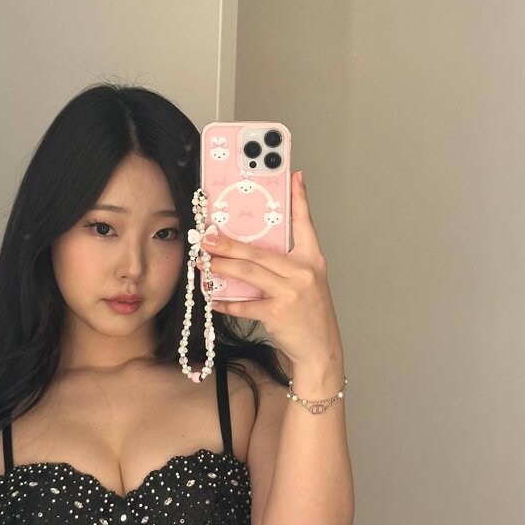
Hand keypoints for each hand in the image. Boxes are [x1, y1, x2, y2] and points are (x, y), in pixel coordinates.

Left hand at [196, 170, 343, 371]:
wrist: (321, 349)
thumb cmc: (309, 313)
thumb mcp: (305, 282)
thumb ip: (284, 264)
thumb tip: (247, 251)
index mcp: (312, 259)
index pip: (305, 223)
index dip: (300, 199)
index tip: (294, 176)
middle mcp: (304, 272)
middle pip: (258, 252)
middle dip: (228, 244)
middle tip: (206, 237)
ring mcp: (292, 293)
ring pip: (248, 273)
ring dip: (221, 267)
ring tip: (203, 261)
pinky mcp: (278, 313)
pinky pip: (244, 305)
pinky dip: (226, 303)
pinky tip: (213, 299)